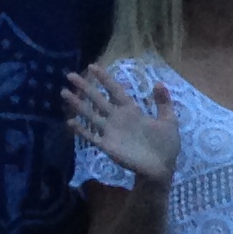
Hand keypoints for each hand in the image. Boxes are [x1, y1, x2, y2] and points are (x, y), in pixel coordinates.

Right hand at [65, 66, 178, 180]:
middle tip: (70, 75)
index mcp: (132, 110)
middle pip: (98, 99)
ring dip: (77, 104)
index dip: (105, 78)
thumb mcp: (168, 121)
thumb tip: (159, 82)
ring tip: (64, 93)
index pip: (115, 90)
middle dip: (85, 87)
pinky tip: (69, 121)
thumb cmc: (165, 144)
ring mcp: (111, 131)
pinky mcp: (107, 145)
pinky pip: (91, 136)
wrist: (161, 167)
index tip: (93, 66)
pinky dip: (81, 129)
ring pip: (90, 114)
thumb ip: (163, 102)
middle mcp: (117, 118)